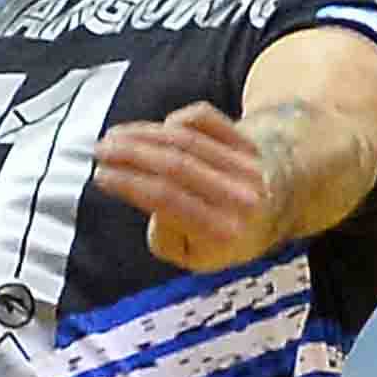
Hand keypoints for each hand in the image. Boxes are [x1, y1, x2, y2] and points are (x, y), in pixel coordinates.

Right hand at [93, 102, 279, 270]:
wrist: (275, 211)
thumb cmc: (222, 237)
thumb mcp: (193, 257)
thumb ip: (166, 238)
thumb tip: (149, 198)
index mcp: (223, 232)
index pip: (168, 200)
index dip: (130, 183)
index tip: (100, 176)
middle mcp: (241, 196)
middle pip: (176, 165)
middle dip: (131, 154)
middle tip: (100, 150)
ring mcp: (247, 165)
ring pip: (185, 139)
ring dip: (143, 134)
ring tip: (113, 136)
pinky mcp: (247, 140)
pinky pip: (203, 119)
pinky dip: (176, 120)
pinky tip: (155, 131)